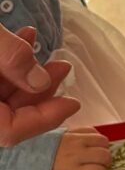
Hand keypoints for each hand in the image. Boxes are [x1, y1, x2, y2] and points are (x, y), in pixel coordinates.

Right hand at [0, 25, 80, 145]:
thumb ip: (11, 58)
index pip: (10, 131)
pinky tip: (27, 37)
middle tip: (65, 68)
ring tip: (50, 53)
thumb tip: (42, 81)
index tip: (73, 103)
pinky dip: (9, 63)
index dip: (45, 119)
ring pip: (1, 94)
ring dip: (27, 73)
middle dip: (40, 89)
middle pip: (8, 113)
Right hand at [47, 126, 111, 169]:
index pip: (102, 141)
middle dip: (104, 160)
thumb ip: (80, 133)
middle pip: (105, 156)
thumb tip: (98, 137)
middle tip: (98, 163)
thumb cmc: (44, 151)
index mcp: (75, 140)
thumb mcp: (61, 135)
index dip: (103, 146)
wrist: (23, 168)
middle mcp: (76, 155)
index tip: (98, 149)